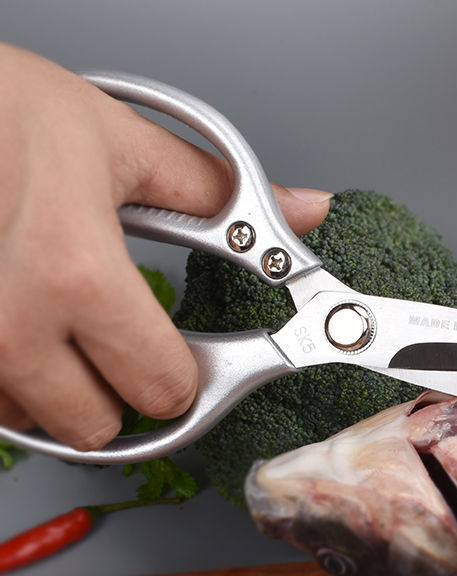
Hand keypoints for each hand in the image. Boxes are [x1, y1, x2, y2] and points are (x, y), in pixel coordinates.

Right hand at [0, 44, 330, 449]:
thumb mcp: (118, 141)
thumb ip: (219, 192)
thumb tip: (304, 211)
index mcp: (79, 276)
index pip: (165, 391)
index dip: (182, 376)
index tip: (182, 358)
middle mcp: (13, 326)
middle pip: (99, 429)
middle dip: (120, 393)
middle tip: (119, 342)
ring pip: (38, 425)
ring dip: (59, 391)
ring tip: (60, 326)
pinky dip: (11, 383)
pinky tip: (18, 327)